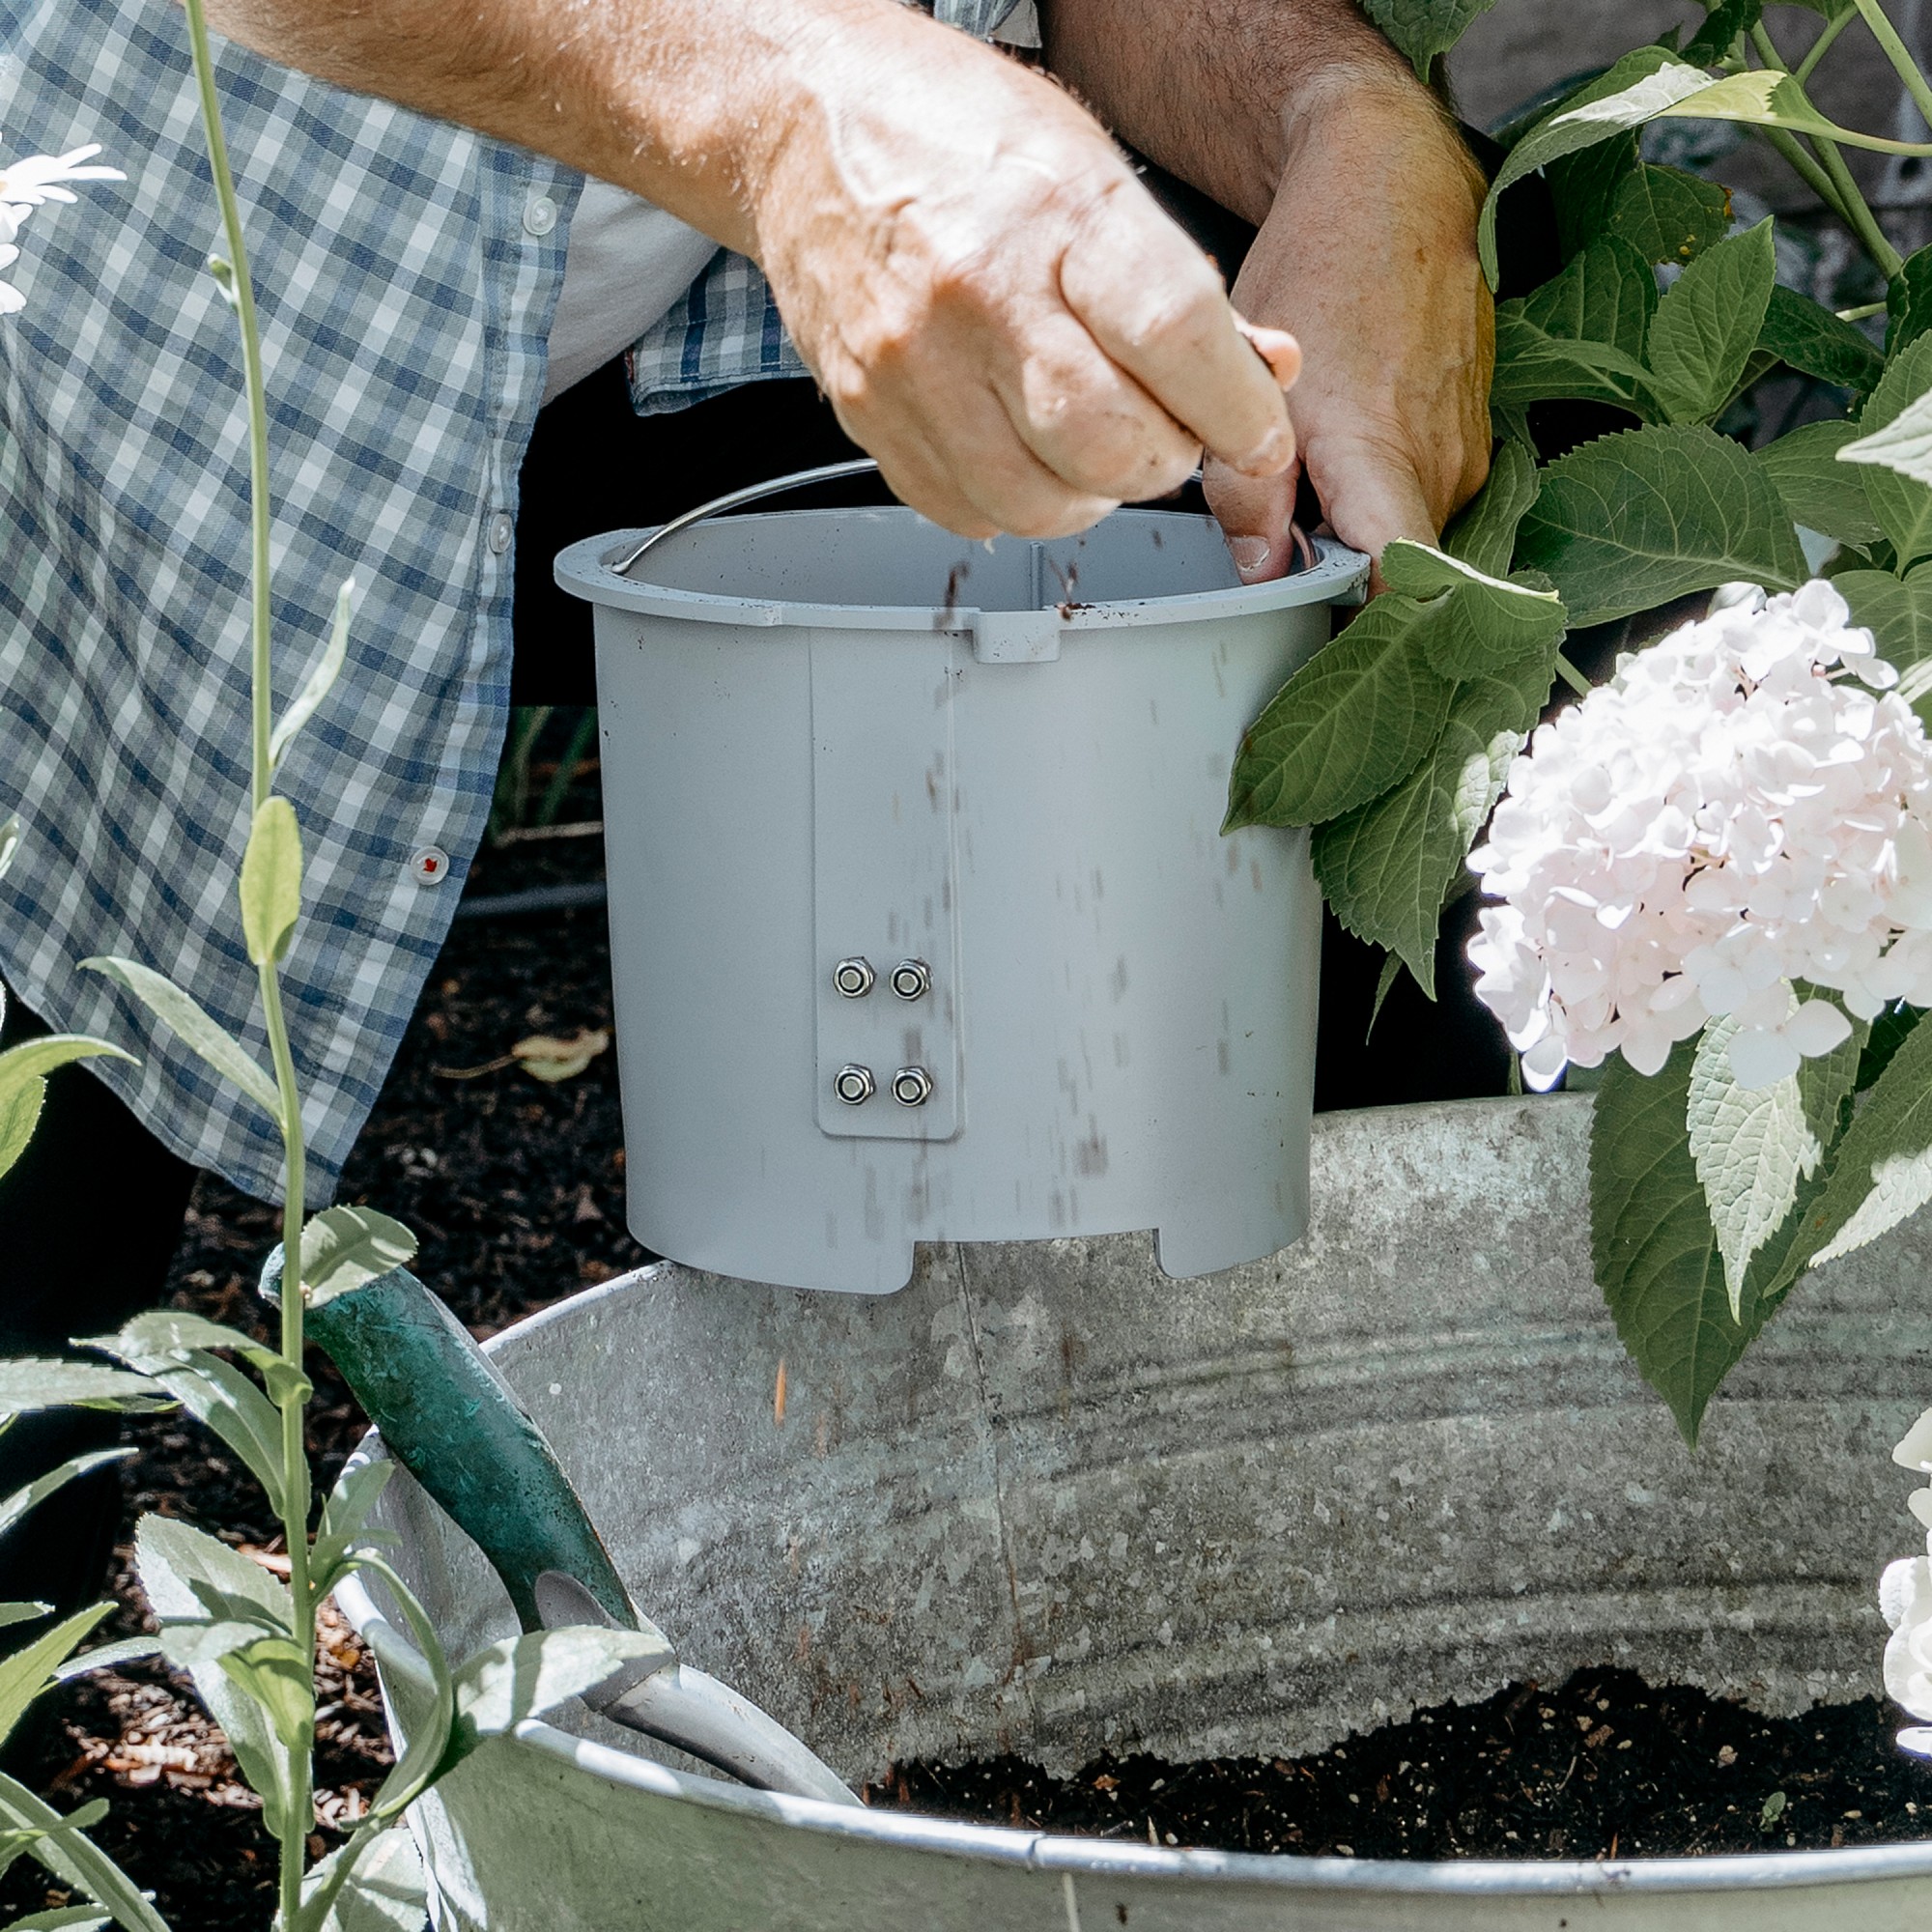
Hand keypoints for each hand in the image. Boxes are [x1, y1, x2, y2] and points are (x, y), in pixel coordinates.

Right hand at [747, 6, 1299, 538]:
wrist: (809, 123)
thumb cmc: (956, 138)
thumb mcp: (1094, 174)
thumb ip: (1180, 287)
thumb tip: (1262, 372)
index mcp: (1056, 216)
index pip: (1175, 340)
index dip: (1236, 411)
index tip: (1256, 434)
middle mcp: (976, 294)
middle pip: (1106, 446)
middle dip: (1163, 462)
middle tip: (1166, 436)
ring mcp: (912, 365)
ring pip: (1037, 504)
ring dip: (1089, 497)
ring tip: (1091, 449)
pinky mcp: (867, 414)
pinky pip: (964, 513)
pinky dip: (1012, 506)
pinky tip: (1022, 455)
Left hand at [1204, 77, 1493, 583]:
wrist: (1397, 185)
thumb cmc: (1324, 267)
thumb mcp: (1256, 383)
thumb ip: (1248, 493)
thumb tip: (1260, 570)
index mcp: (1385, 459)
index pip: (1401, 587)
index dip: (1366, 631)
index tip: (1326, 647)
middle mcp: (1442, 468)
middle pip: (1393, 573)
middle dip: (1338, 579)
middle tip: (1283, 553)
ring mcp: (1466, 455)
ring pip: (1406, 537)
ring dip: (1356, 534)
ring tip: (1308, 488)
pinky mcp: (1472, 440)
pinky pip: (1420, 501)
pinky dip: (1377, 499)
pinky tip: (1341, 457)